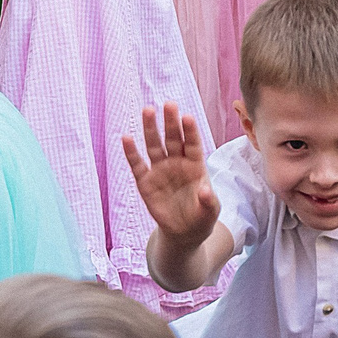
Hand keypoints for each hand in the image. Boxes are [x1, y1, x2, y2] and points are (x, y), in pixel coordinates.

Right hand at [120, 102, 221, 249]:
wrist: (184, 233)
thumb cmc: (201, 218)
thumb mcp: (210, 212)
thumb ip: (209, 201)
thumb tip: (205, 190)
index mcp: (195, 166)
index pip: (193, 144)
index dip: (190, 131)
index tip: (187, 116)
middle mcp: (177, 163)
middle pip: (173, 138)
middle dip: (170, 122)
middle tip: (168, 104)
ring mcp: (160, 171)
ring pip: (154, 146)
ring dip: (151, 129)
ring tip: (148, 111)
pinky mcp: (145, 182)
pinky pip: (137, 165)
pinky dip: (131, 153)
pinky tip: (126, 138)